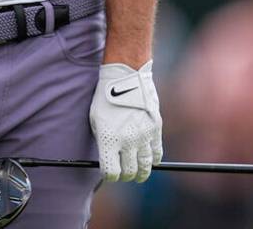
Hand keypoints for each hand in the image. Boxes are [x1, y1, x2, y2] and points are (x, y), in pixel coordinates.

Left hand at [89, 60, 162, 182]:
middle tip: (125, 175)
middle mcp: (127, 141)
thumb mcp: (96, 120)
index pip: (111, 172)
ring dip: (141, 173)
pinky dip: (154, 160)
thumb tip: (108, 157)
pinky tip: (150, 161)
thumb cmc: (106, 98)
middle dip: (126, 176)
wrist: (126, 77)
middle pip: (129, 171)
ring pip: (145, 165)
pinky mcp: (155, 129)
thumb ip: (102, 141)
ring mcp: (143, 135)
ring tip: (139, 175)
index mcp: (109, 139)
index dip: (110, 176)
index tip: (110, 174)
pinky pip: (157, 152)